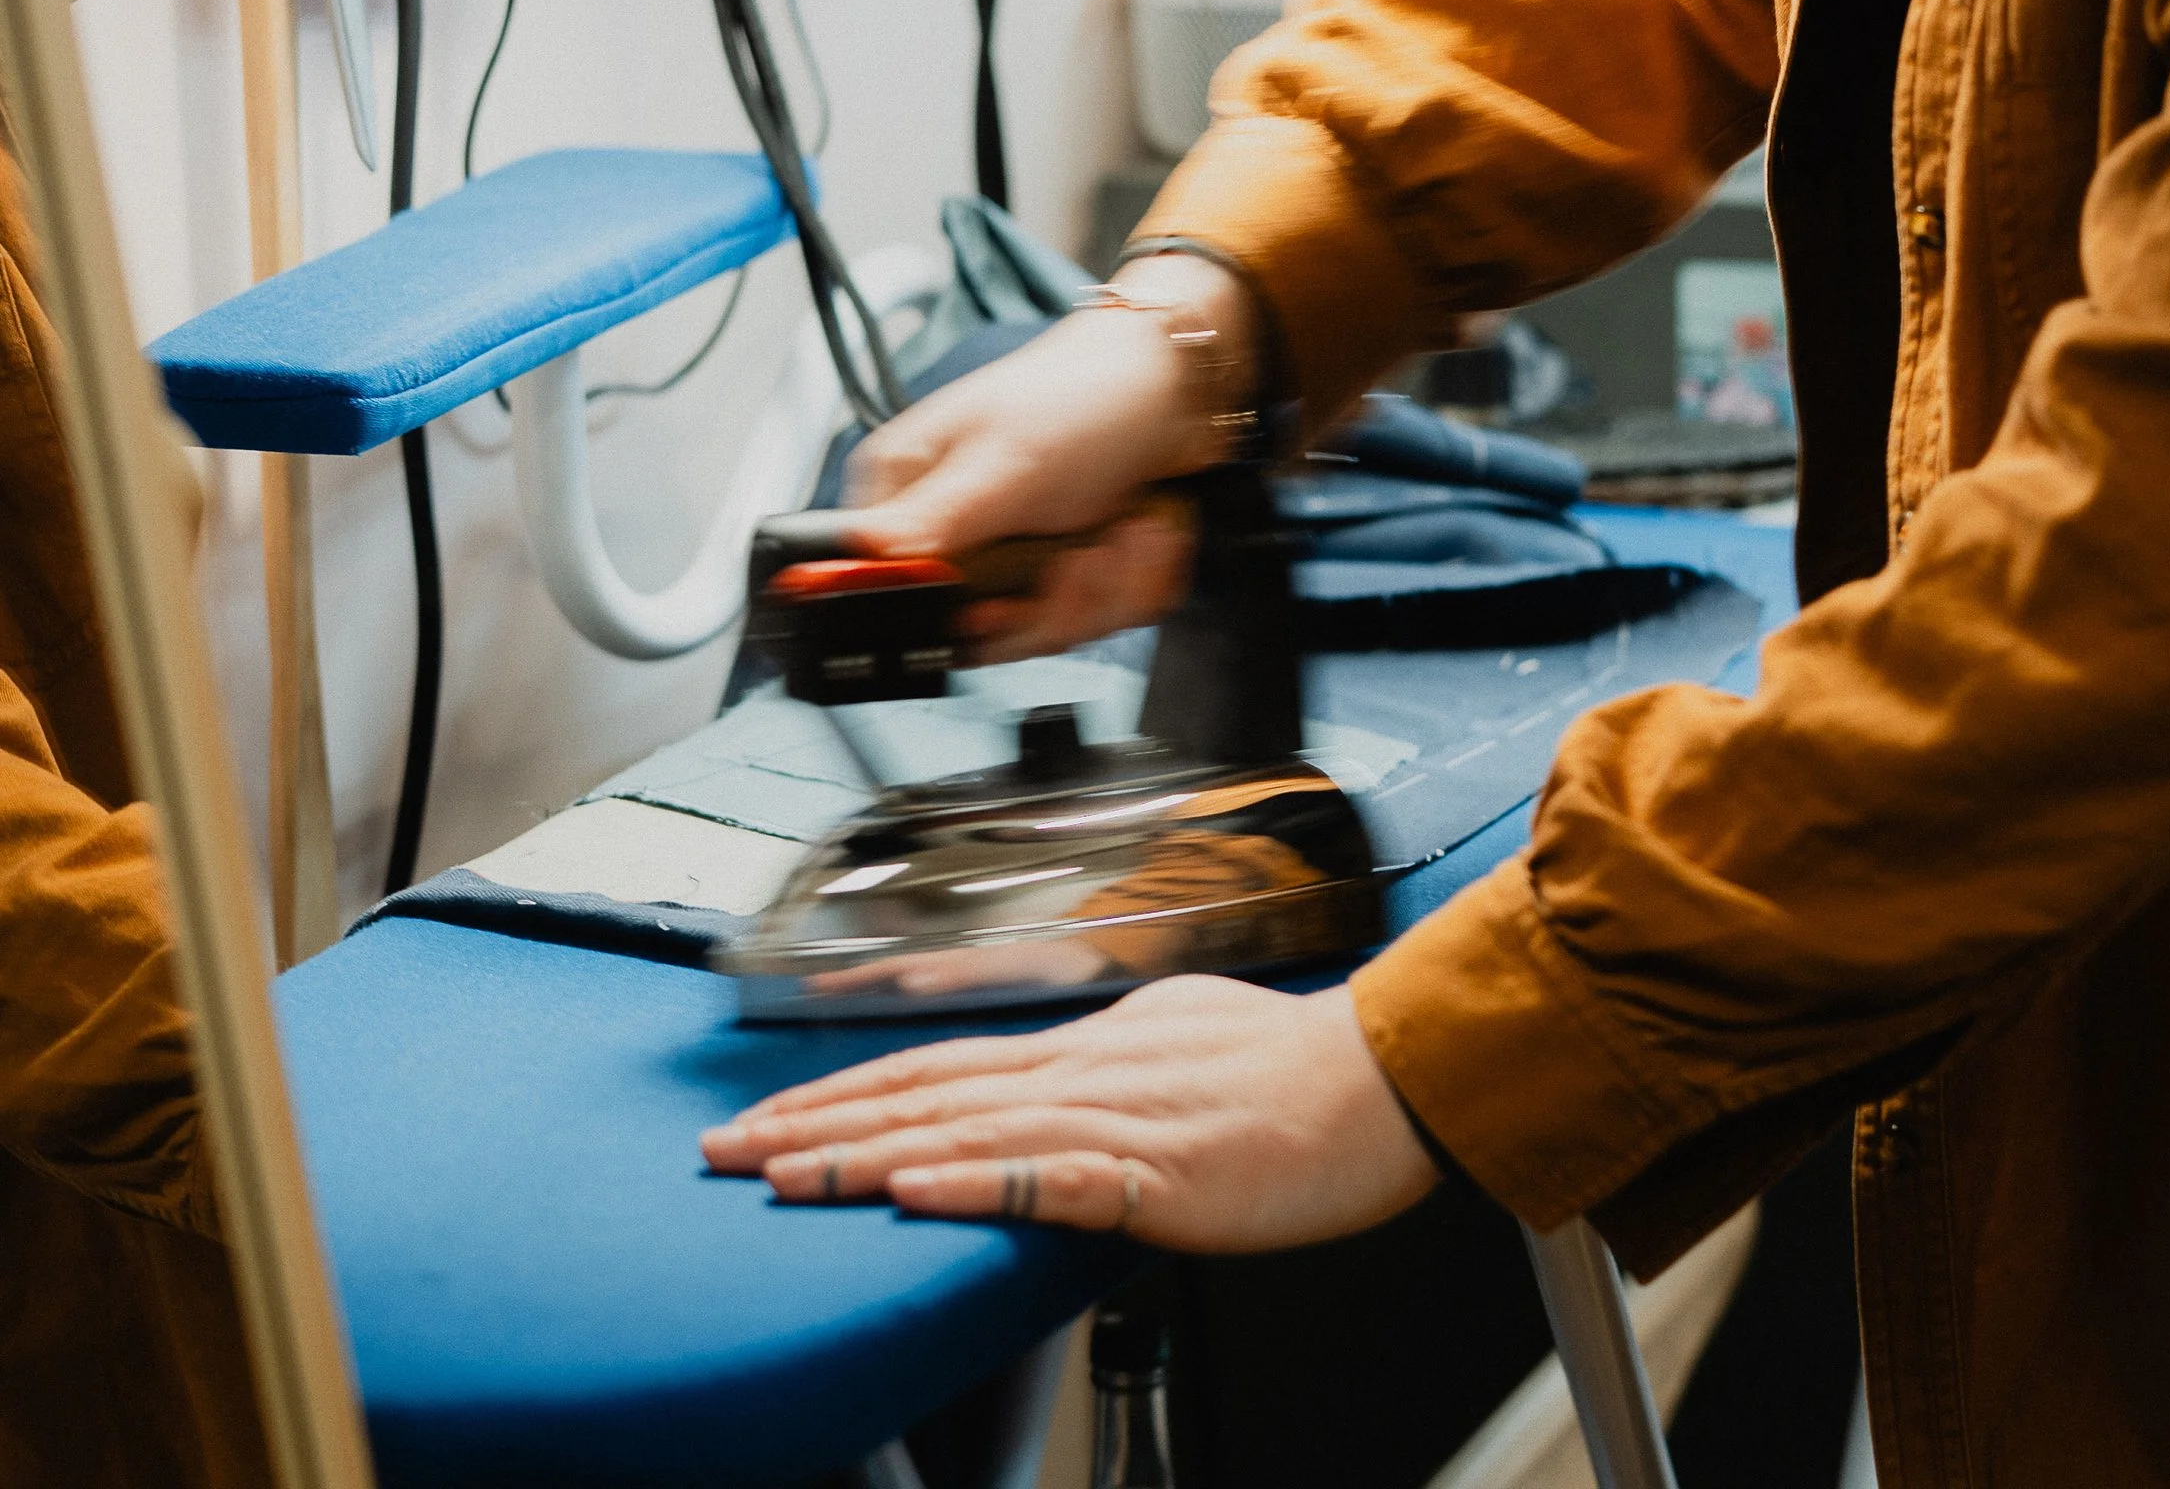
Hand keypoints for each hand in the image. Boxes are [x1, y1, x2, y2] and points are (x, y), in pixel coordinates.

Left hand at [698, 979, 1438, 1251]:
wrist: (1385, 1079)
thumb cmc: (1291, 1068)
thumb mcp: (1176, 1041)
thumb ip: (1104, 1065)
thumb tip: (1052, 1076)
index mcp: (1084, 1049)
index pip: (938, 1064)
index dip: (845, 1090)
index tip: (766, 1115)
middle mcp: (1084, 1073)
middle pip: (926, 1092)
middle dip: (815, 1122)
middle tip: (720, 1151)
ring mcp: (1119, 1120)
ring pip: (968, 1132)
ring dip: (864, 1153)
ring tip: (778, 1176)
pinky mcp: (1164, 1173)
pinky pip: (1055, 1182)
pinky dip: (978, 1183)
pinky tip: (915, 1191)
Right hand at [836, 254, 1257, 662]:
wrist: (1175, 378)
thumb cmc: (1081, 394)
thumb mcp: (1001, 464)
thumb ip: (929, 524)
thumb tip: (856, 562)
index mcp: (909, 497)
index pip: (893, 598)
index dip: (954, 618)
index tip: (1000, 608)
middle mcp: (956, 531)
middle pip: (982, 634)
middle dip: (1053, 607)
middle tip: (1085, 553)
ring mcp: (1015, 554)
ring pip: (1048, 631)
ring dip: (1107, 588)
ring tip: (1125, 527)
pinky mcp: (1069, 568)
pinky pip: (1098, 616)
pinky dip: (1136, 580)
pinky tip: (1143, 528)